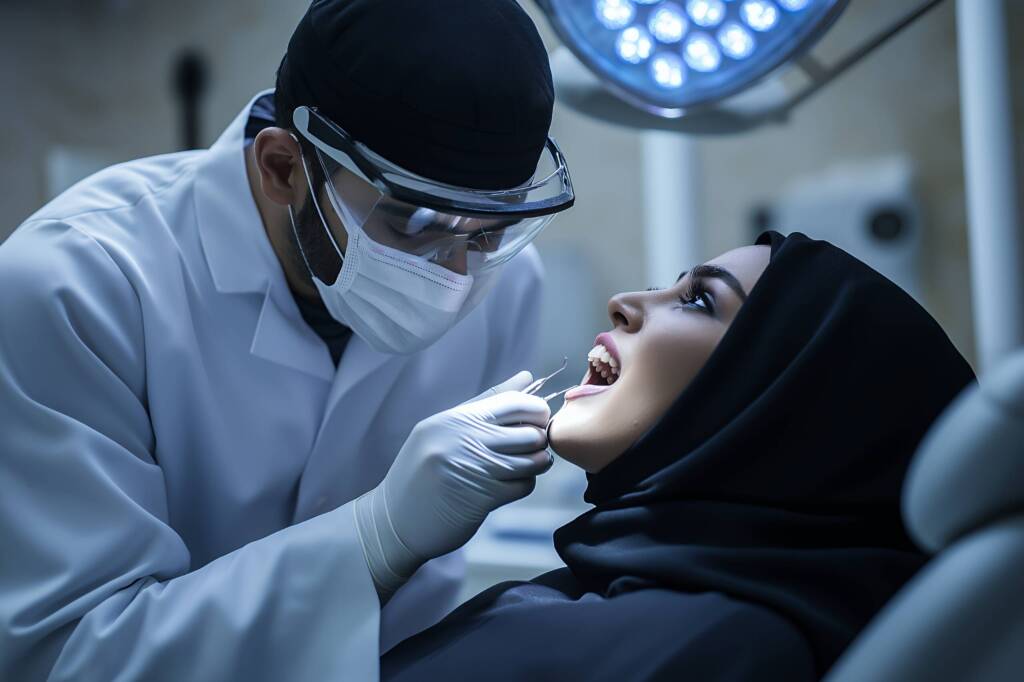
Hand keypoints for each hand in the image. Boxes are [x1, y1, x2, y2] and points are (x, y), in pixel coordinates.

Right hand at [354, 372, 551, 600]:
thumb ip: (487, 404)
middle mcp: (463, 439)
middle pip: (528, 432)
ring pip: (532, 460)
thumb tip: (527, 376)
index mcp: (454, 419)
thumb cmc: (422, 472)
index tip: (537, 419)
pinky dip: (524, 484)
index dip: (535, 409)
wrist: (393, 520)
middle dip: (539, 439)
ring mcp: (474, 468)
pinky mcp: (483, 497)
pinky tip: (509, 486)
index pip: (513, 402)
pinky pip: (523, 485)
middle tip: (531, 447)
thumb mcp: (445, 430)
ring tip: (524, 466)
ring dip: (536, 464)